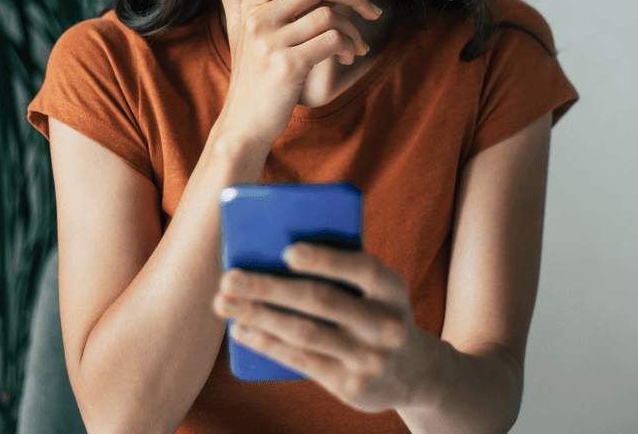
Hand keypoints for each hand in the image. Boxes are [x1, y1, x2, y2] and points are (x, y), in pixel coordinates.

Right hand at [205, 0, 382, 149]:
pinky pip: (332, 41)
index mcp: (251, 5)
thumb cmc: (249, 74)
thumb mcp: (236, 29)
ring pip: (330, 15)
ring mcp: (272, 42)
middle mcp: (258, 19)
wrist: (244, 122)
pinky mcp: (287, 66)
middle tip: (370, 9)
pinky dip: (348, 47)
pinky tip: (346, 57)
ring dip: (353, 30)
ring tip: (356, 45)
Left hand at [212, 243, 437, 412]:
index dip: (327, 259)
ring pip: (304, 332)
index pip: (363, 269)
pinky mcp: (350, 386)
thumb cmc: (378, 314)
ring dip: (259, 315)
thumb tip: (275, 254)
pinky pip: (301, 360)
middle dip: (270, 287)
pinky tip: (242, 330)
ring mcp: (369, 358)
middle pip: (321, 301)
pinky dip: (267, 343)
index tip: (287, 251)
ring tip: (224, 302)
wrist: (413, 372)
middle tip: (230, 277)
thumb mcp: (377, 292)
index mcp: (394, 290)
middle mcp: (386, 325)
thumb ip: (344, 275)